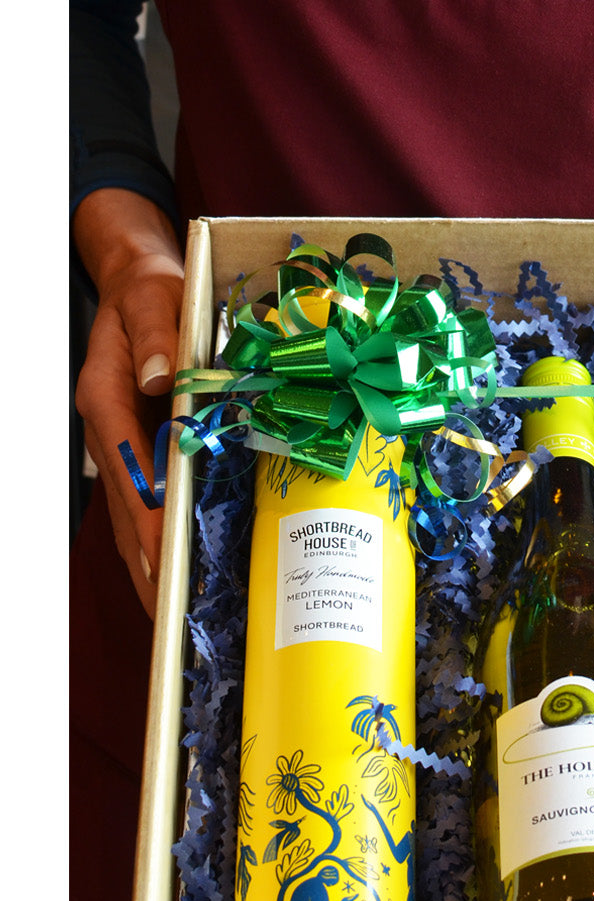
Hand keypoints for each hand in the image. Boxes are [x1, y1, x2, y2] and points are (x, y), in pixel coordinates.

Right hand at [74, 188, 184, 616]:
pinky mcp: (139, 449)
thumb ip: (159, 336)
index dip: (147, 519)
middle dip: (147, 565)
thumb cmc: (151, 289)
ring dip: (150, 564)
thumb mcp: (155, 298)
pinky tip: (179, 571)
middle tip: (173, 620)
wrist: (136, 280)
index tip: (166, 560)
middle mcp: (108, 432)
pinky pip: (145, 502)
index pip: (129, 471)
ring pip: (131, 515)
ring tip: (175, 618)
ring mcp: (120, 445)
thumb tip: (166, 379)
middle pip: (125, 510)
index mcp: (107, 399)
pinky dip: (158, 539)